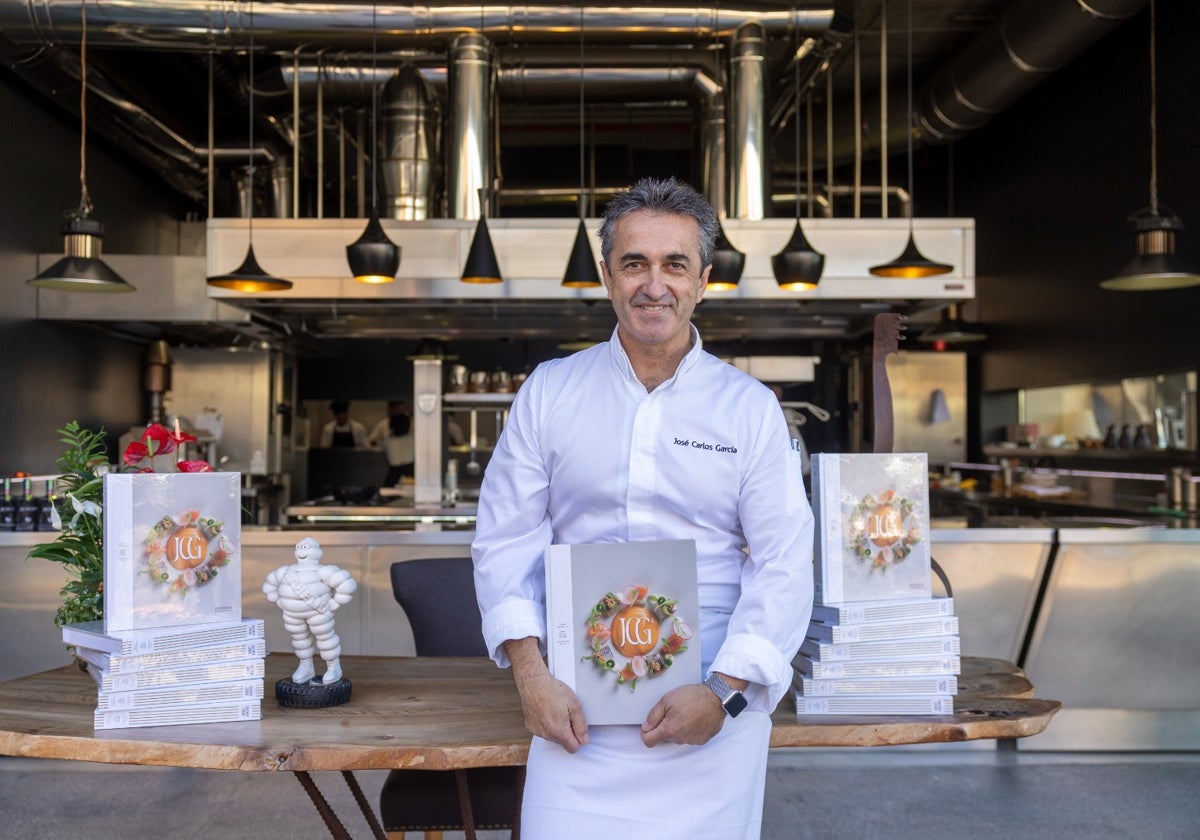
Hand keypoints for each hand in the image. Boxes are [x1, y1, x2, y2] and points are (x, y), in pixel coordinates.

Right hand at [505, 638, 588, 752]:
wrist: (533, 682)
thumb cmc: (553, 691)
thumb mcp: (575, 706)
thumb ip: (581, 726)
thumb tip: (585, 740)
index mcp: (559, 732)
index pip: (573, 748)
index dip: (578, 739)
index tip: (577, 727)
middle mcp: (547, 735)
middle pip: (562, 742)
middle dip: (567, 732)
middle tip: (567, 714)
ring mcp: (537, 731)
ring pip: (552, 736)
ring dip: (556, 728)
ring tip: (555, 709)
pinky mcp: (530, 726)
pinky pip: (542, 730)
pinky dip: (546, 724)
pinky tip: (546, 710)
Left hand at [640, 683, 725, 747]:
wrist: (716, 698)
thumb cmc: (692, 697)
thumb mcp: (667, 700)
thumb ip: (653, 715)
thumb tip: (645, 727)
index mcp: (669, 730)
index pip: (649, 742)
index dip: (646, 734)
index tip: (648, 726)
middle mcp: (680, 739)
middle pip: (665, 738)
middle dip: (665, 727)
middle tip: (672, 712)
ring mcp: (692, 741)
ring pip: (678, 737)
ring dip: (678, 728)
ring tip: (686, 713)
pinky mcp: (702, 740)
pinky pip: (690, 737)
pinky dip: (690, 730)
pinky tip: (695, 718)